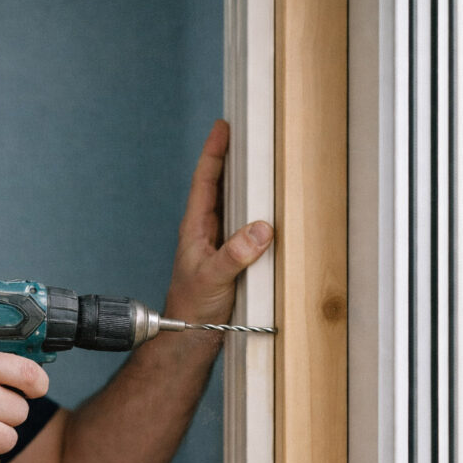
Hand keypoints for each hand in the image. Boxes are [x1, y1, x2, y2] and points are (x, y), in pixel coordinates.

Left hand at [165, 119, 272, 323]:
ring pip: (233, 205)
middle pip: (219, 186)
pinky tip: (272, 209)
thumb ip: (235, 254)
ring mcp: (218, 244)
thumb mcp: (214, 277)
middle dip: (231, 158)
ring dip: (245, 184)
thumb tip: (261, 228)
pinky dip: (257, 212)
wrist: (190, 336)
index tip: (223, 126)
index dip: (214, 152)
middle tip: (246, 132)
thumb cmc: (192, 308)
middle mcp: (206, 231)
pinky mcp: (231, 259)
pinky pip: (245, 227)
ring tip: (262, 161)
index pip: (204, 180)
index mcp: (195, 228)